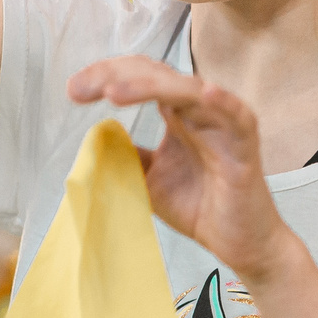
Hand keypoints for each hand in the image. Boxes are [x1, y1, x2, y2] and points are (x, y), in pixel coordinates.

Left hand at [67, 56, 296, 281]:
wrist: (236, 243)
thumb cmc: (198, 207)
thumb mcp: (147, 178)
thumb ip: (126, 154)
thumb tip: (96, 135)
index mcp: (176, 112)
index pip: (139, 78)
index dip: (105, 77)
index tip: (73, 91)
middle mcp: (198, 109)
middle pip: (156, 75)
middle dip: (115, 76)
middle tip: (80, 90)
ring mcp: (223, 122)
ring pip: (186, 89)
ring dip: (149, 87)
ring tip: (113, 93)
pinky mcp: (244, 142)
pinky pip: (234, 114)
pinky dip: (221, 101)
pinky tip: (204, 92)